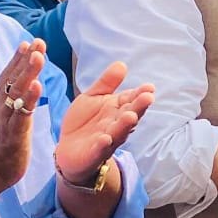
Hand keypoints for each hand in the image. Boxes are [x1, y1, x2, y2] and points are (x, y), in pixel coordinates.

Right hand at [0, 41, 45, 193]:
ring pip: (16, 93)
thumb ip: (10, 103)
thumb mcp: (3, 120)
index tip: (28, 42)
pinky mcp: (12, 135)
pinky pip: (20, 115)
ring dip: (28, 73)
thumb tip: (19, 88)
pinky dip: (28, 99)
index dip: (17, 59)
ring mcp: (5, 121)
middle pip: (12, 79)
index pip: (7, 77)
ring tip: (38, 56)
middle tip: (37, 42)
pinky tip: (37, 86)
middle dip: (25, 59)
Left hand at [54, 61, 153, 185]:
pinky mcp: (94, 154)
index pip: (131, 99)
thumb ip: (106, 83)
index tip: (150, 87)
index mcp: (117, 108)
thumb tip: (122, 64)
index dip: (141, 94)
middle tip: (147, 98)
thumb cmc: (84, 121)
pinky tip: (105, 138)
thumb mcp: (92, 96)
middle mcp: (116, 124)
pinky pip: (99, 150)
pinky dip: (103, 145)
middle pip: (130, 115)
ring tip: (130, 116)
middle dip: (139, 107)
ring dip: (125, 125)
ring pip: (118, 132)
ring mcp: (107, 140)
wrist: (68, 149)